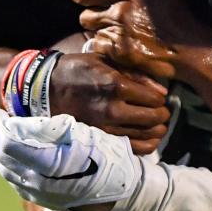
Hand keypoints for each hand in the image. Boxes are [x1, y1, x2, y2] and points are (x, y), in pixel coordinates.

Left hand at [0, 110, 141, 210]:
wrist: (121, 195)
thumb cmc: (111, 160)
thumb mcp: (89, 137)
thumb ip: (58, 129)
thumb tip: (30, 122)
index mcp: (48, 166)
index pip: (9, 145)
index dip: (0, 126)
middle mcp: (37, 183)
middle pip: (0, 157)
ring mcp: (36, 193)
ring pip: (4, 169)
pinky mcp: (40, 198)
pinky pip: (13, 179)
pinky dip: (5, 162)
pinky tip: (8, 152)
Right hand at [49, 52, 169, 154]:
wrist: (48, 89)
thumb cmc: (80, 69)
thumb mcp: (108, 62)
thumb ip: (138, 75)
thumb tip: (163, 91)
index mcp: (116, 86)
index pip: (154, 99)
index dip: (161, 99)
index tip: (159, 98)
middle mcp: (113, 109)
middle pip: (153, 118)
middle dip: (162, 115)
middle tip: (162, 112)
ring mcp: (106, 127)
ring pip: (145, 135)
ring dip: (157, 131)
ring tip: (158, 125)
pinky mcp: (100, 139)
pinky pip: (131, 149)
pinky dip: (146, 146)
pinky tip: (151, 140)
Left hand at [71, 0, 211, 81]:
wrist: (189, 48)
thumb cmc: (180, 15)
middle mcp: (120, 10)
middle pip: (84, 13)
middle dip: (90, 14)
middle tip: (102, 16)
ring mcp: (118, 32)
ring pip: (91, 30)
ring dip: (99, 29)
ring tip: (116, 30)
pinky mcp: (118, 52)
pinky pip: (98, 45)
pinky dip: (105, 45)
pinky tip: (119, 44)